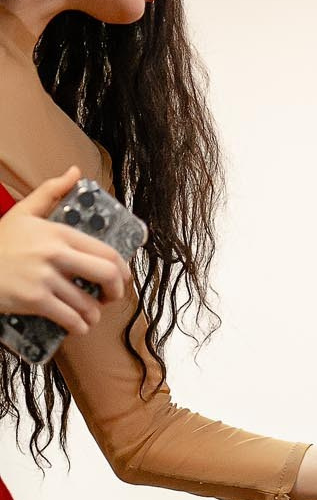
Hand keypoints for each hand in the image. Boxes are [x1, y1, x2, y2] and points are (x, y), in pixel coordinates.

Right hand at [0, 167, 129, 333]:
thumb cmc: (0, 242)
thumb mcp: (24, 212)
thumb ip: (51, 191)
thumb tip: (75, 172)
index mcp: (58, 231)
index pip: (107, 251)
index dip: (122, 270)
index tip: (120, 278)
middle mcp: (55, 253)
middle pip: (107, 275)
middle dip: (115, 293)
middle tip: (108, 298)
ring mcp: (45, 277)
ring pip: (89, 304)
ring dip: (93, 315)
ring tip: (88, 314)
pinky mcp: (35, 300)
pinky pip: (72, 320)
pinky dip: (80, 327)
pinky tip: (77, 325)